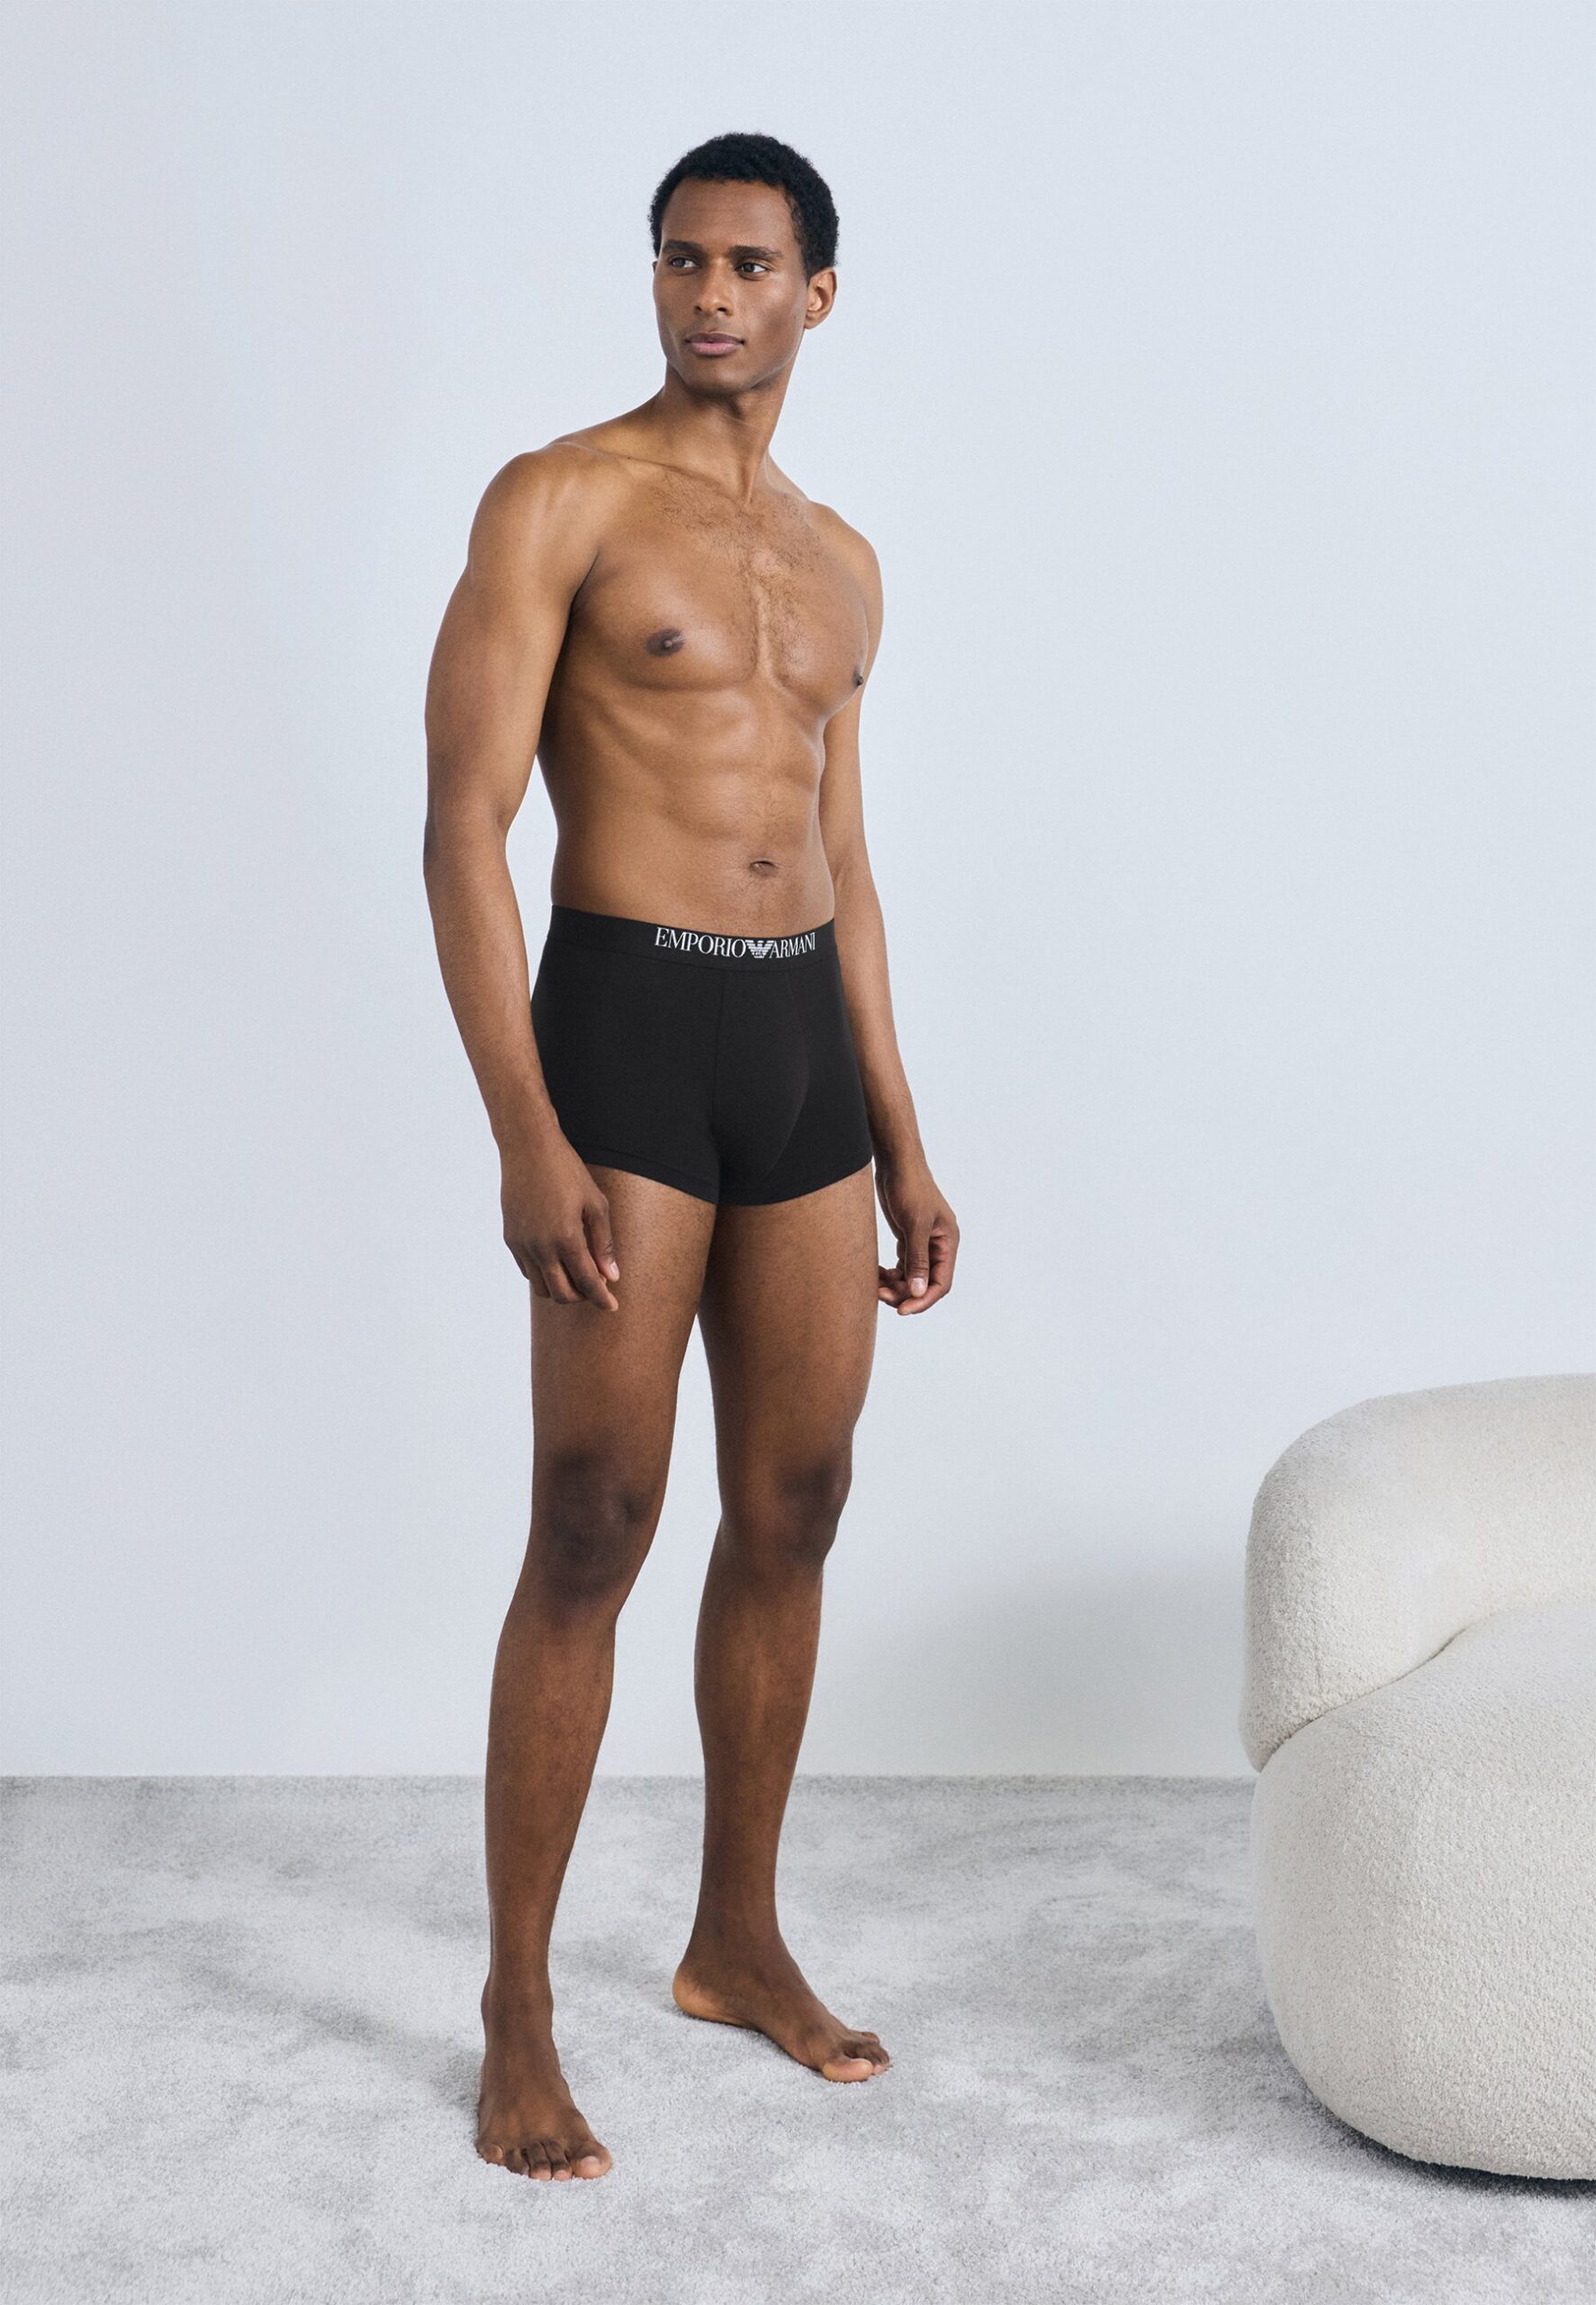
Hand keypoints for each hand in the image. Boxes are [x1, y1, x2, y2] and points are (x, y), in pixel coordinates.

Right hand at [500, 1133, 621, 1309]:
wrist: (528, 1148)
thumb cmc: (567, 1171)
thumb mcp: (595, 1204)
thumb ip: (603, 1244)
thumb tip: (611, 1277)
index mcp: (567, 1238)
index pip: (588, 1283)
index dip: (602, 1299)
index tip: (613, 1307)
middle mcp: (541, 1247)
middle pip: (563, 1294)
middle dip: (582, 1297)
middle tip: (596, 1287)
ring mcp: (522, 1245)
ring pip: (542, 1288)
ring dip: (561, 1288)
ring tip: (577, 1274)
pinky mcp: (510, 1239)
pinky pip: (527, 1271)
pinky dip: (544, 1275)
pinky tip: (557, 1260)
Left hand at [875, 1157, 957, 1314]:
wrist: (896, 1162)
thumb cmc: (909, 1187)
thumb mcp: (914, 1224)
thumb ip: (917, 1259)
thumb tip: (919, 1291)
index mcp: (947, 1243)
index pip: (941, 1283)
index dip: (923, 1300)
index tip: (902, 1310)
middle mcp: (937, 1245)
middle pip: (925, 1283)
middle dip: (904, 1293)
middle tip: (880, 1295)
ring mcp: (921, 1241)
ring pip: (911, 1276)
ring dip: (895, 1285)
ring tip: (874, 1285)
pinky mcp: (907, 1236)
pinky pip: (901, 1265)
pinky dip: (889, 1273)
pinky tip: (875, 1273)